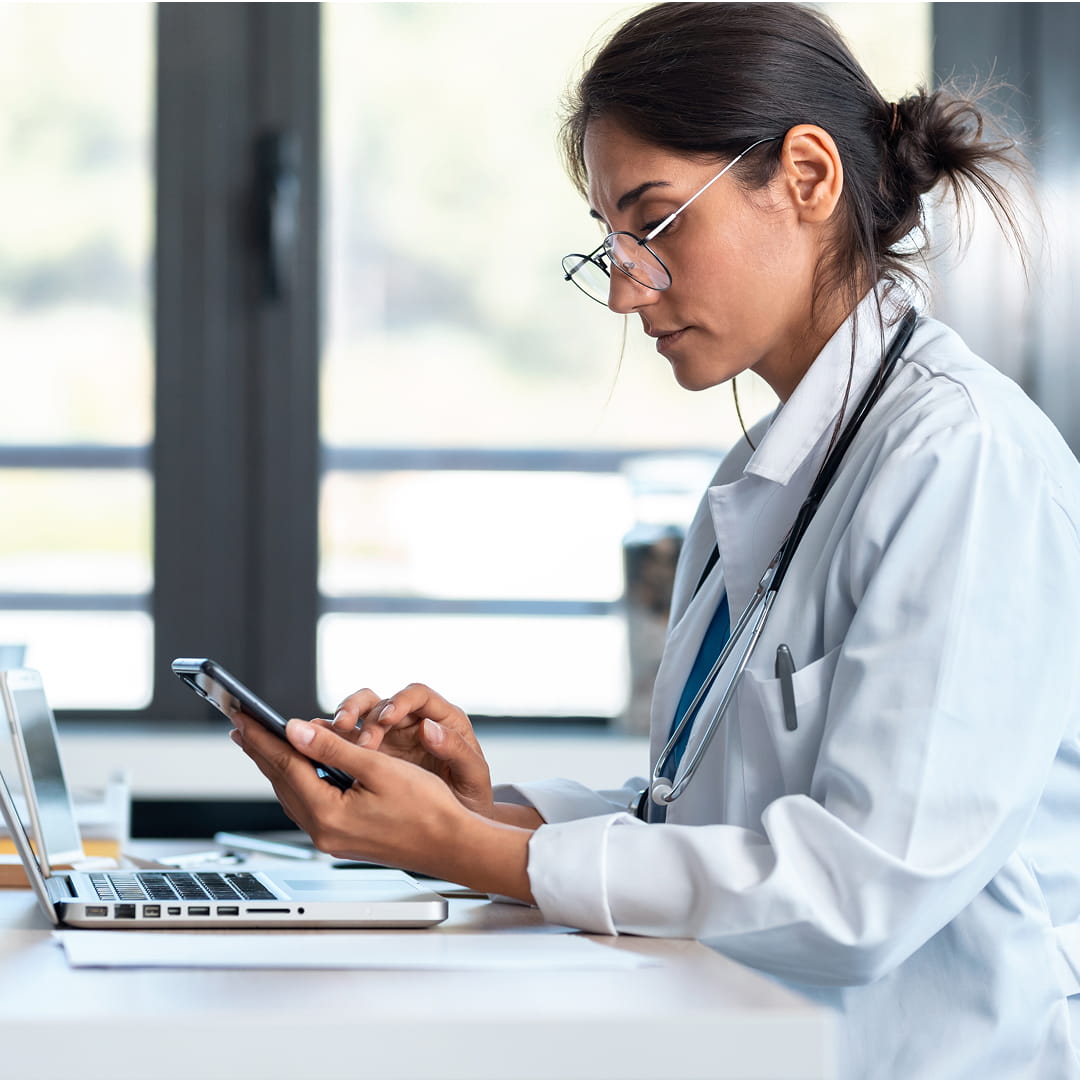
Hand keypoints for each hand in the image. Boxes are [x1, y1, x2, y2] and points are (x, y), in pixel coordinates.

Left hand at [229, 714, 531, 900]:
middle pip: (281, 781)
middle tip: (239, 722)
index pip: (284, 765)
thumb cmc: (427, 808)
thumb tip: (296, 730)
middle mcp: (323, 831)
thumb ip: (333, 749)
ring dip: (276, 764)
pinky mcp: (342, 838)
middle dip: (260, 749)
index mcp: (327, 814)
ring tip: (260, 741)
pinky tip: (298, 768)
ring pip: (293, 792)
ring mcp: (331, 838)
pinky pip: (309, 802)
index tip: (241, 713)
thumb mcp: (378, 768)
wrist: (453, 845)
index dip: (262, 735)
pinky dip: (298, 779)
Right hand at [331, 683, 493, 817]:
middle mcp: (410, 723)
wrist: (458, 829)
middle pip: (379, 700)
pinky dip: (330, 743)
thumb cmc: (472, 797)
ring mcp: (388, 738)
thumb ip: (454, 749)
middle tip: (350, 730)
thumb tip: (429, 727)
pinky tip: (318, 753)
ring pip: (358, 716)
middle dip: (360, 710)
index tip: (387, 717)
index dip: (399, 701)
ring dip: (341, 723)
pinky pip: (345, 743)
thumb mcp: (472, 775)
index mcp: (441, 718)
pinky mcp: (370, 757)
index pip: (416, 695)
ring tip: (332, 737)